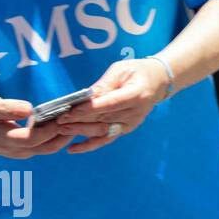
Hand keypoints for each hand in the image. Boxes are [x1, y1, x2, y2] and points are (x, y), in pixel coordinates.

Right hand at [0, 95, 76, 159]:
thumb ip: (6, 108)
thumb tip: (29, 109)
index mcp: (6, 139)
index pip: (33, 138)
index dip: (50, 128)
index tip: (64, 114)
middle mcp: (18, 150)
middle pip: (48, 146)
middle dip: (65, 131)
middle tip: (79, 114)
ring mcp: (24, 152)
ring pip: (51, 147)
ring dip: (65, 134)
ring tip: (77, 116)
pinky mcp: (28, 150)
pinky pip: (47, 146)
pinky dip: (59, 135)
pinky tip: (67, 121)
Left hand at [54, 58, 170, 153]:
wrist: (159, 81)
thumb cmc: (138, 71)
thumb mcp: (121, 70)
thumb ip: (104, 84)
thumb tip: (85, 98)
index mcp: (137, 94)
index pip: (110, 104)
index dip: (89, 109)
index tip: (69, 111)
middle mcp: (135, 112)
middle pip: (104, 119)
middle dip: (79, 120)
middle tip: (59, 120)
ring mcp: (131, 123)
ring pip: (102, 131)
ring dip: (81, 131)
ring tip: (62, 129)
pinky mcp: (126, 128)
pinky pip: (106, 139)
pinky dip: (89, 145)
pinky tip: (73, 149)